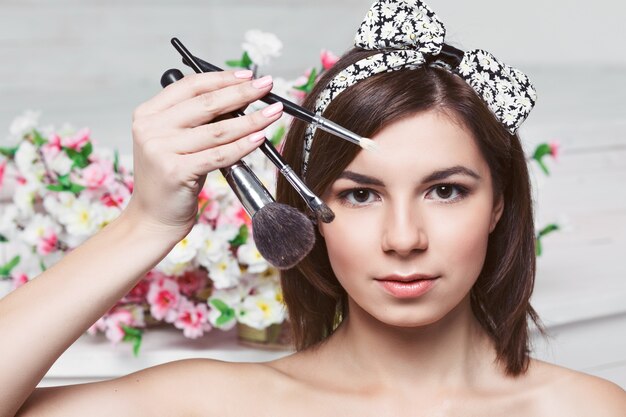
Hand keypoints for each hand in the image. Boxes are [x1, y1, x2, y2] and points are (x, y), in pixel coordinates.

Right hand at [123, 70, 282, 241]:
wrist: (153, 217)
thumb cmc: (170, 177)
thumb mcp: (176, 141)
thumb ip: (198, 121)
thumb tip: (239, 99)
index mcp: (148, 114)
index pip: (190, 86)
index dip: (222, 78)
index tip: (248, 75)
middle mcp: (151, 128)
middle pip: (206, 103)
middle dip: (242, 93)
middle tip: (267, 86)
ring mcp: (161, 150)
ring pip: (218, 130)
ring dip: (251, 120)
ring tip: (272, 113)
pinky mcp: (176, 172)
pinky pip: (219, 155)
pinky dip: (243, 145)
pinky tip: (259, 137)